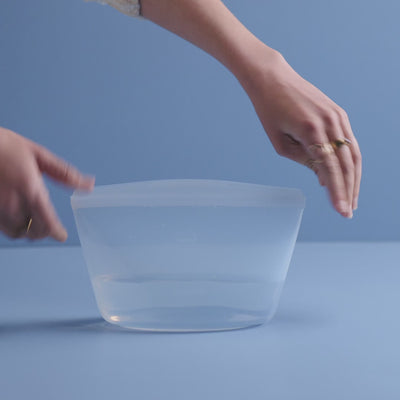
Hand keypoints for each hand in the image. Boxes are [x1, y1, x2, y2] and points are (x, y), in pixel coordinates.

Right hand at [0, 127, 94, 240]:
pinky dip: (10, 225)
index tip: (61, 235)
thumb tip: (89, 185)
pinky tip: (13, 213)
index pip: (47, 220)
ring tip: (29, 219)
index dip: (56, 232)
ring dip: (25, 230)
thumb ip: (64, 173)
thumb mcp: (38, 154)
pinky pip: (1, 227)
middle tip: (47, 225)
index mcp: (30, 188)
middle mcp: (12, 202)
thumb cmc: (5, 146)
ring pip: (15, 233)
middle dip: (42, 231)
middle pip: (32, 232)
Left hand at [240, 49, 361, 217]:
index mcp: (311, 131)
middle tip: (348, 211)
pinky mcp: (338, 113)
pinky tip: (346, 175)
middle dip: (349, 190)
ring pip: (353, 153)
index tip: (341, 211)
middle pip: (346, 164)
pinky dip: (349, 161)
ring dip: (354, 178)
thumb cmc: (269, 110)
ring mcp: (337, 116)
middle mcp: (330, 123)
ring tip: (351, 198)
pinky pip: (349, 141)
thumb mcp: (280, 141)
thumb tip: (323, 178)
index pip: (330, 169)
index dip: (337, 192)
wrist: (272, 78)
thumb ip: (304, 160)